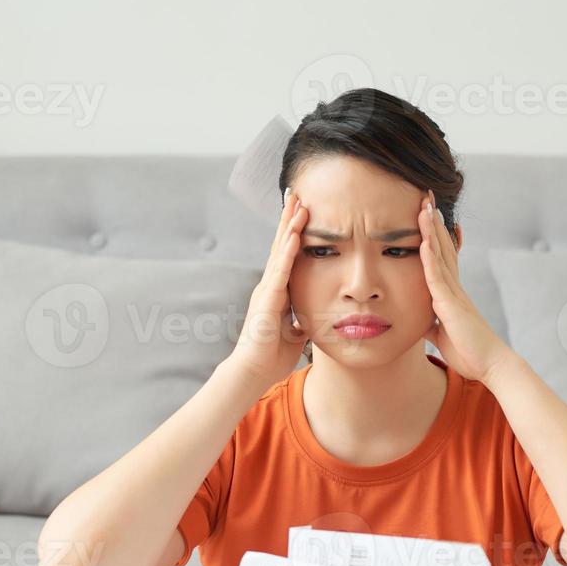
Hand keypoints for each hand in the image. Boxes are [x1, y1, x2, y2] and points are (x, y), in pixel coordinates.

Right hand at [226, 187, 309, 390]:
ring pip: (280, 252)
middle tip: (298, 193)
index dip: (295, 233)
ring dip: (290, 227)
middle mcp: (270, 285)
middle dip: (290, 219)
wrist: (254, 372)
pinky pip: (280, 271)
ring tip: (298, 203)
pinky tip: (294, 234)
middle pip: (281, 245)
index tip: (304, 211)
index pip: (288, 256)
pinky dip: (287, 252)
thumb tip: (312, 316)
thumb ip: (301, 320)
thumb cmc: (272, 356)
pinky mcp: (267, 300)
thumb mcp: (295, 333)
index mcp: (278, 292)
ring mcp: (267, 290)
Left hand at [418, 189, 516, 385]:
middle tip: (426, 196)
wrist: (490, 365)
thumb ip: (431, 322)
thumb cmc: (469, 352)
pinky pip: (438, 276)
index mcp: (452, 293)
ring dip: (431, 230)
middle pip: (443, 246)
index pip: (441, 256)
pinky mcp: (451, 304)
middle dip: (433, 222)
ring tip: (424, 205)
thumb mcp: (442, 334)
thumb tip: (420, 320)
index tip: (427, 214)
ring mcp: (454, 293)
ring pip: (440, 254)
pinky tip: (423, 240)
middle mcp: (455, 287)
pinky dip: (430, 257)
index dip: (434, 234)